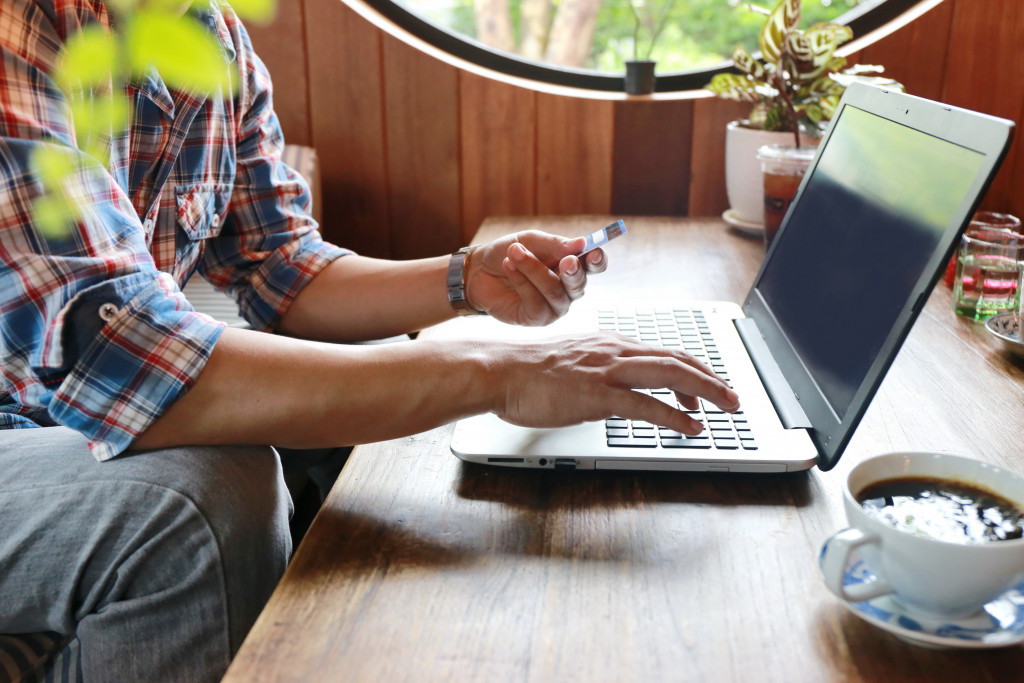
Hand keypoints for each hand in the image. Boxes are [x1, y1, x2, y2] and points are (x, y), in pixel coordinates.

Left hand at [465, 230, 606, 325]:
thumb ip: (555, 244)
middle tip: (566, 260)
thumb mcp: (531, 241)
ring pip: (554, 292)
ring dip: (534, 270)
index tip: (594, 252)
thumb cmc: (510, 253)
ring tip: (514, 253)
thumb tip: (581, 243)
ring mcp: (553, 306)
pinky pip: (536, 301)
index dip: (598, 260)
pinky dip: (522, 281)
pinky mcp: (536, 318)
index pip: (594, 266)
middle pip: (579, 284)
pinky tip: (508, 267)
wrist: (479, 269)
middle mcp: (567, 289)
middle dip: (573, 272)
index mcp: (571, 266)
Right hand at [489, 333, 739, 434]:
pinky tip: (692, 428)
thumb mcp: (571, 363)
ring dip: (706, 392)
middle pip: (677, 359)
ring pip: (671, 375)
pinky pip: (646, 405)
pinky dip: (675, 417)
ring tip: (726, 408)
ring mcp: (607, 371)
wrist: (500, 371)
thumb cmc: (527, 372)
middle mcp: (615, 351)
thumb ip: (597, 371)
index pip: (663, 351)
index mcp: (610, 343)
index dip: (693, 369)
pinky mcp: (597, 394)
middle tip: (733, 397)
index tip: (707, 386)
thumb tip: (613, 390)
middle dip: (712, 379)